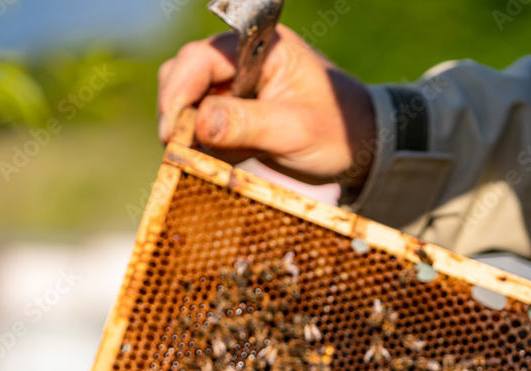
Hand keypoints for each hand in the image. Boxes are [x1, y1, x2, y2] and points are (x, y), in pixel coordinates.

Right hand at [156, 26, 375, 192]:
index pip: (201, 58)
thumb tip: (200, 123)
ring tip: (196, 159)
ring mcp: (234, 88)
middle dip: (175, 112)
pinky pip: (200, 128)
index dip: (179, 91)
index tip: (172, 130)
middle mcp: (240, 61)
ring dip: (184, 131)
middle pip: (184, 74)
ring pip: (187, 101)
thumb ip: (248, 124)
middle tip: (177, 150)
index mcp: (259, 47)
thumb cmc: (335, 129)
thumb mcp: (294, 130)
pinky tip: (210, 163)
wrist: (357, 149)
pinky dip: (198, 146)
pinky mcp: (233, 115)